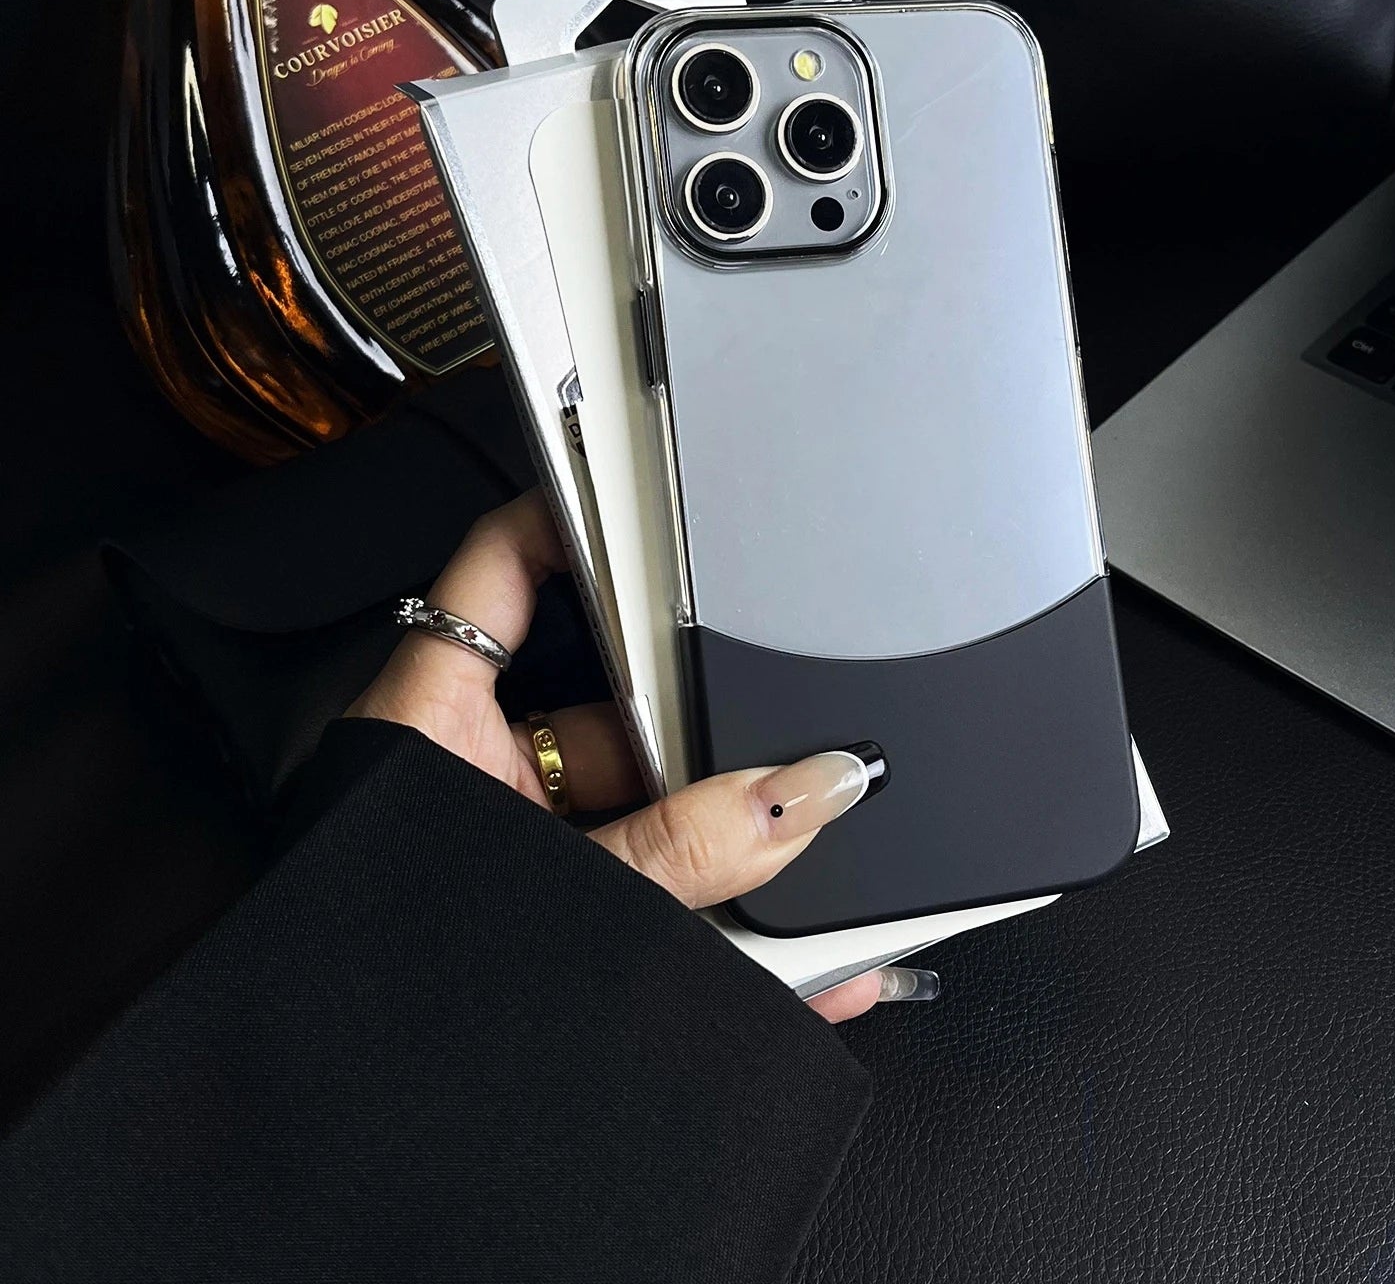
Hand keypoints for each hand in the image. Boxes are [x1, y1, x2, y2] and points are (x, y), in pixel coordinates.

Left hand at [347, 492, 934, 1021]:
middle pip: (610, 697)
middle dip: (700, 728)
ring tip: (804, 843)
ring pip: (643, 799)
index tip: (655, 492)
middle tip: (774, 733)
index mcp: (434, 724)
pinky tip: (807, 949)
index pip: (499, 565)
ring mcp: (515, 842)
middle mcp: (474, 768)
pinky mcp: (553, 909)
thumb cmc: (388, 999)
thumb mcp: (561, 900)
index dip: (574, 513)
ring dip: (726, 836)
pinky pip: (654, 883)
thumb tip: (807, 794)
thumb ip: (685, 853)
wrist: (348, 1140)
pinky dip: (727, 916)